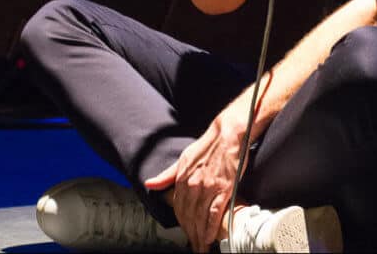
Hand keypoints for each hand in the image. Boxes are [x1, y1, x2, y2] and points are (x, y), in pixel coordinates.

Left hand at [144, 108, 247, 251]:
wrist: (227, 134)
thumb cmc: (207, 145)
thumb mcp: (183, 158)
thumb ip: (167, 175)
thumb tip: (149, 184)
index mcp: (182, 178)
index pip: (178, 207)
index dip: (181, 223)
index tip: (186, 232)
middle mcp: (193, 185)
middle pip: (188, 216)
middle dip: (190, 234)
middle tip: (193, 246)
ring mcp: (208, 188)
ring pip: (199, 218)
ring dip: (199, 236)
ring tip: (200, 248)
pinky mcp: (223, 189)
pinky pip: (214, 213)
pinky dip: (210, 227)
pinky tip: (208, 237)